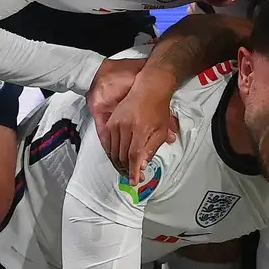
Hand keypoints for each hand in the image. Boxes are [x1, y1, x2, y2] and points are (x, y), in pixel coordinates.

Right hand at [89, 62, 179, 182]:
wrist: (149, 87)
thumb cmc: (158, 108)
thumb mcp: (160, 130)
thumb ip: (151, 148)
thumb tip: (142, 165)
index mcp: (139, 129)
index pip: (133, 156)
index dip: (133, 171)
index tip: (135, 181)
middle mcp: (125, 127)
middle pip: (122, 155)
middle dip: (126, 169)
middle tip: (132, 177)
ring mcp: (116, 123)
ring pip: (113, 150)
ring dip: (118, 163)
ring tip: (125, 171)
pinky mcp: (110, 121)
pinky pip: (108, 142)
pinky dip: (112, 152)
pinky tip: (117, 158)